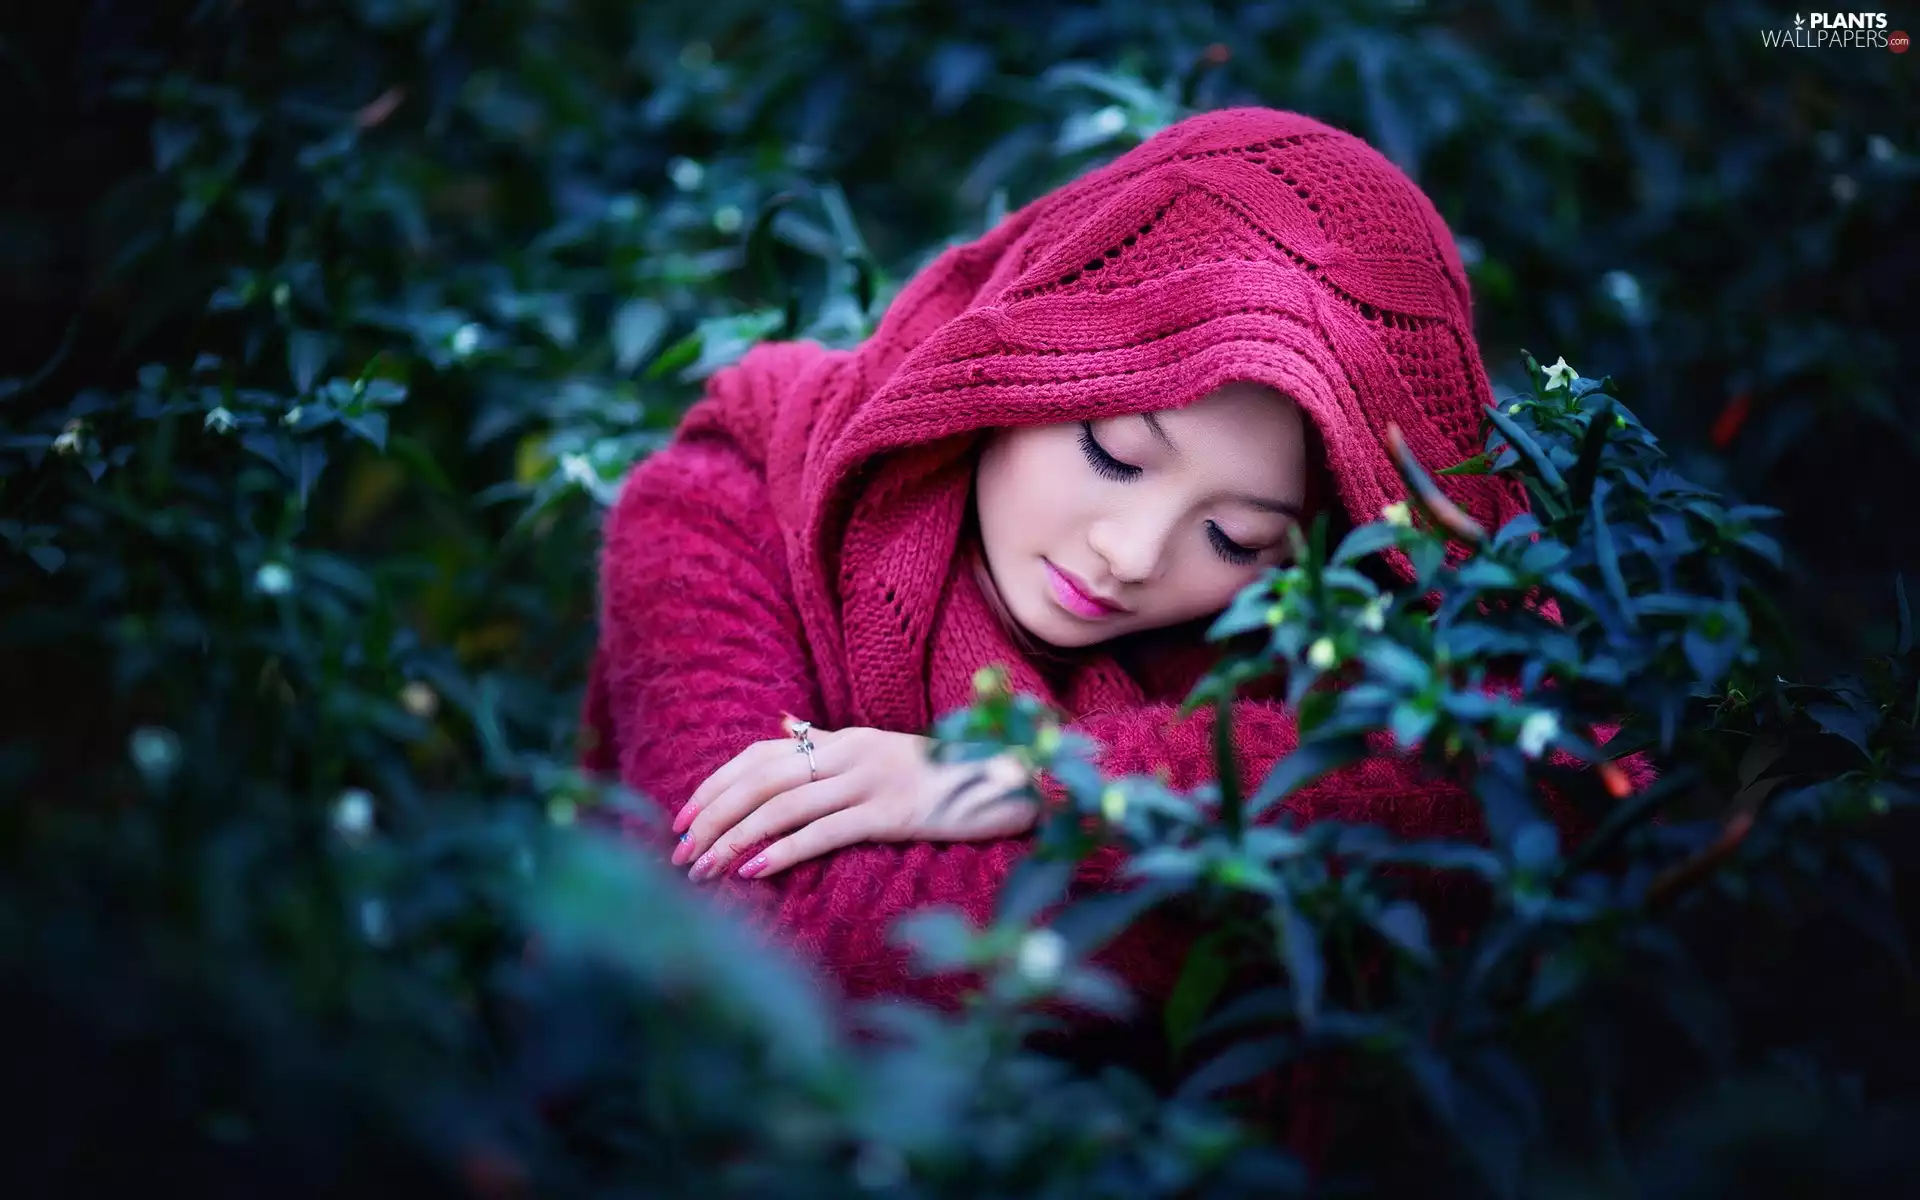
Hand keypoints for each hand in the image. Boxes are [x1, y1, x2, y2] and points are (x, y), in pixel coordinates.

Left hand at [670, 716, 1036, 881]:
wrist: (1009, 782)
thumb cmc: (944, 779)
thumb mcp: (884, 754)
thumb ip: (833, 748)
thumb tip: (783, 732)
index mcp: (844, 739)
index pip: (760, 755)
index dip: (716, 783)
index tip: (683, 817)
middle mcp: (851, 753)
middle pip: (761, 780)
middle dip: (713, 816)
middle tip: (679, 852)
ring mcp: (872, 781)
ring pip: (784, 807)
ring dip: (735, 838)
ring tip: (704, 869)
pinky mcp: (893, 813)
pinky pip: (826, 831)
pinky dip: (784, 850)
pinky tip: (753, 870)